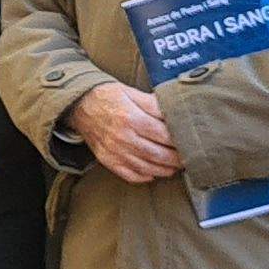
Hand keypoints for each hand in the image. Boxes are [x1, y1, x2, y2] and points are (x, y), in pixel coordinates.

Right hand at [67, 82, 184, 185]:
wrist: (79, 105)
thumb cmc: (107, 97)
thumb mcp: (131, 92)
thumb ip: (153, 103)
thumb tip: (174, 111)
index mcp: (131, 118)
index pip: (163, 135)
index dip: (179, 140)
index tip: (190, 141)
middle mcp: (123, 137)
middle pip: (157, 154)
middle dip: (176, 159)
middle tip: (188, 158)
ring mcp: (114, 151)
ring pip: (146, 167)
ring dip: (164, 170)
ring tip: (175, 166)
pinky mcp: (107, 160)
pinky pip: (129, 174)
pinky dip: (144, 177)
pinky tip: (153, 173)